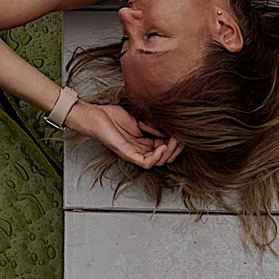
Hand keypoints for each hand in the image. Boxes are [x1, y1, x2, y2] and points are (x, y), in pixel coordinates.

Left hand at [67, 100, 181, 170]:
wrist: (95, 116)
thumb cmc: (112, 116)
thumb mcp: (138, 118)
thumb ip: (152, 124)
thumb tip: (168, 128)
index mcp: (144, 142)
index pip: (165, 147)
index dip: (176, 142)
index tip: (183, 133)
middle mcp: (140, 150)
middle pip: (164, 156)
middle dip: (176, 148)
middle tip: (183, 138)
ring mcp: (134, 153)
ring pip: (157, 161)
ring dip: (169, 152)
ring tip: (175, 141)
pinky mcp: (127, 154)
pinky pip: (146, 162)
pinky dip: (157, 156)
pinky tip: (163, 146)